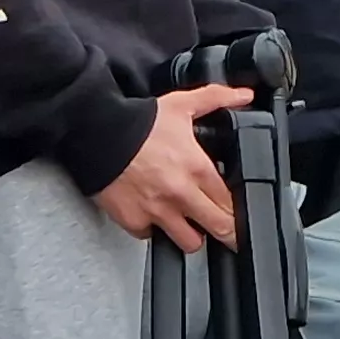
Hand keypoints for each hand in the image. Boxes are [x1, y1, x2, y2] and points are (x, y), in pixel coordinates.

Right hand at [94, 82, 252, 251]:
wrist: (95, 132)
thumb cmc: (137, 122)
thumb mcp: (181, 104)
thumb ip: (217, 98)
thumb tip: (244, 95)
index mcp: (197, 169)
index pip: (232, 202)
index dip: (236, 207)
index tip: (233, 207)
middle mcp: (180, 194)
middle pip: (221, 229)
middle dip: (227, 231)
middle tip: (227, 231)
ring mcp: (157, 212)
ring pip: (189, 243)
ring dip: (192, 235)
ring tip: (189, 224)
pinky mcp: (134, 221)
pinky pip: (151, 236)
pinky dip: (153, 228)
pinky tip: (153, 214)